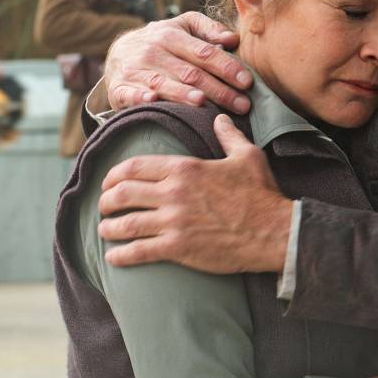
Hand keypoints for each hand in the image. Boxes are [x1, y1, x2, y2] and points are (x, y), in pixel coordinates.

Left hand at [97, 114, 291, 272]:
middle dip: (107, 200)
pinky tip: (113, 257)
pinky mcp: (178, 248)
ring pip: (125, 224)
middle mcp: (174, 193)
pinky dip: (121, 255)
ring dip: (109, 228)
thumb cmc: (261, 194)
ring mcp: (174, 222)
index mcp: (185, 169)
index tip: (109, 182)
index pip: (134, 167)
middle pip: (123, 193)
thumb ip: (229, 136)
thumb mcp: (247, 157)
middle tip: (104, 206)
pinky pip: (138, 251)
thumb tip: (220, 119)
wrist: (274, 231)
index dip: (114, 174)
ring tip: (105, 230)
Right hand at [103, 12, 251, 112]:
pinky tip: (154, 101)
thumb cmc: (162, 42)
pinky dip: (140, 97)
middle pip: (190, 73)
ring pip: (164, 84)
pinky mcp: (119, 88)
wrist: (118, 53)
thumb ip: (209, 29)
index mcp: (171, 35)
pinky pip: (130, 93)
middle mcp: (152, 51)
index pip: (204, 52)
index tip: (247, 82)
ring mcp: (135, 70)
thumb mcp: (184, 27)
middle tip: (242, 105)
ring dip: (183, 95)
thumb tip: (233, 39)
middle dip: (218, 90)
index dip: (227, 67)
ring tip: (204, 104)